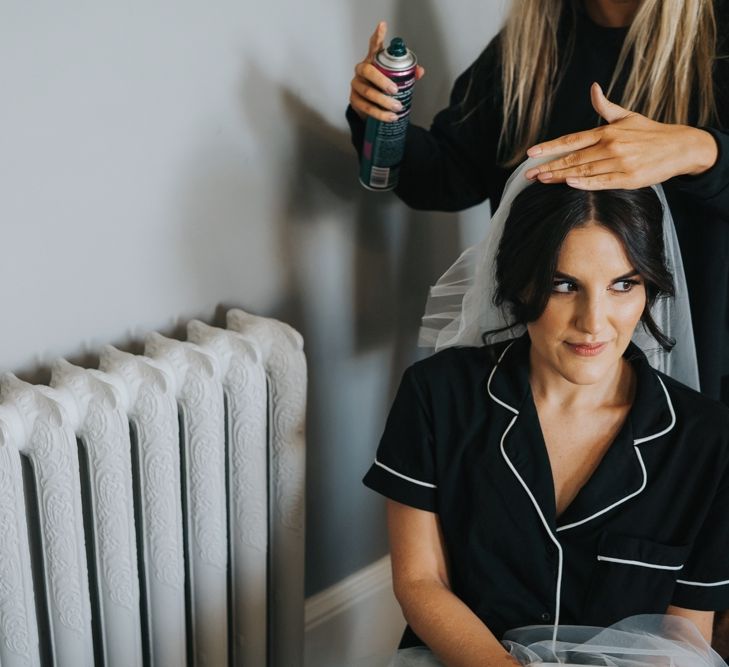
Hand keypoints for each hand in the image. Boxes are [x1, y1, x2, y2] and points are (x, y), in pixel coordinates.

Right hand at [349, 21, 425, 121]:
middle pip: (368, 71)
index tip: (383, 25)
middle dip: (382, 81)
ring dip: (383, 101)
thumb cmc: (382, 87)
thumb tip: (420, 71)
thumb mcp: (395, 79)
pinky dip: (379, 113)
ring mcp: (356, 85)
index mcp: (372, 61)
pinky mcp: (354, 100)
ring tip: (397, 108)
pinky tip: (389, 117)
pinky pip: (366, 107)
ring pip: (368, 92)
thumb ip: (407, 73)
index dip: (378, 36)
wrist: (369, 106)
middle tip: (395, 90)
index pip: (373, 46)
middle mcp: (361, 70)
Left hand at [524, 83, 717, 189]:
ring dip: (561, 176)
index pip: (572, 140)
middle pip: (573, 158)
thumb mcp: (627, 116)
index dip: (550, 147)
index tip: (531, 152)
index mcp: (607, 131)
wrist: (680, 147)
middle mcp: (611, 146)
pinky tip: (570, 184)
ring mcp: (620, 163)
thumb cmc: (650, 133)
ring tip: (542, 180)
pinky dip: (586, 183)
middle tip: (529, 173)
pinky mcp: (629, 178)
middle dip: (549, 165)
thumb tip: (593, 88)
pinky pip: (602, 181)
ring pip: (584, 171)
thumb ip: (605, 107)